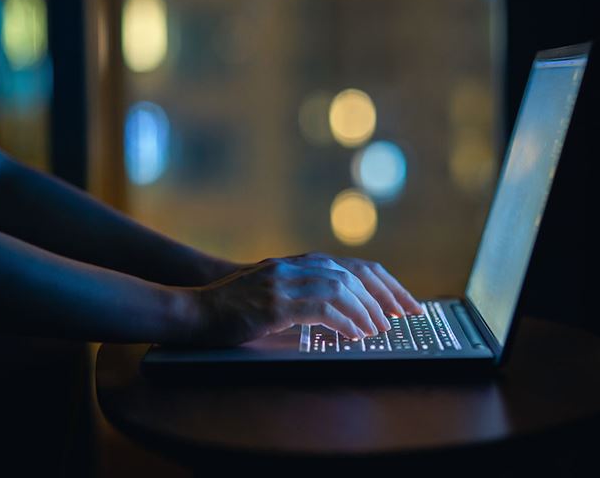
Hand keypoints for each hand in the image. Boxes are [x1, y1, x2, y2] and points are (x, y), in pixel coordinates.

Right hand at [186, 253, 420, 345]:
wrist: (194, 309)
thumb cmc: (235, 305)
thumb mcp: (275, 290)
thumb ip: (305, 291)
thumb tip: (343, 311)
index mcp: (299, 263)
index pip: (353, 267)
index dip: (384, 284)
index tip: (405, 303)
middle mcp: (295, 267)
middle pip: (354, 275)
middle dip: (385, 296)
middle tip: (405, 316)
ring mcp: (284, 283)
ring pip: (340, 289)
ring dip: (366, 311)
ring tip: (379, 330)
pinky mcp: (274, 305)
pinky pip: (320, 309)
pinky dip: (345, 322)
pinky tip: (356, 335)